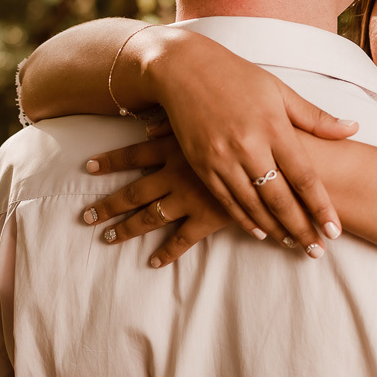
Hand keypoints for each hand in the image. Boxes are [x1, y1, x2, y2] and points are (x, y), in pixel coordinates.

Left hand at [83, 137, 323, 264]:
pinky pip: (181, 238)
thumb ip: (197, 114)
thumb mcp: (214, 118)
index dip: (112, 160)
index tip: (88, 166)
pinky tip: (152, 262)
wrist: (291, 159)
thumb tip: (168, 117)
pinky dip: (166, 252)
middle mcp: (178, 172)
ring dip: (126, 228)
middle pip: (134, 191)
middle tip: (84, 215)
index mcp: (181, 145)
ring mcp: (191, 196)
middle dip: (108, 204)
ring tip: (106, 237)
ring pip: (150, 217)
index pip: (136, 154)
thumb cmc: (264, 129)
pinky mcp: (209, 218)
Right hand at [142, 30, 358, 254]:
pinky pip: (227, 201)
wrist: (183, 70)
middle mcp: (248, 146)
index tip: (334, 230)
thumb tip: (353, 128)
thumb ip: (315, 117)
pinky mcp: (201, 165)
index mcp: (273, 127)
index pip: (304, 177)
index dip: (320, 207)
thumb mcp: (279, 90)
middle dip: (301, 228)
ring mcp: (222, 158)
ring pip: (253, 206)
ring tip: (294, 244)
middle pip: (280, 199)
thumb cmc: (237, 76)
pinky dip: (245, 220)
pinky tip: (260, 232)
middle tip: (317, 250)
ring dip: (275, 230)